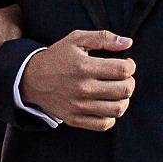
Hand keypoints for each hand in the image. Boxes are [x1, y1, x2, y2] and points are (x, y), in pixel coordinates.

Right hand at [19, 30, 134, 130]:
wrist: (31, 78)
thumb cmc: (58, 56)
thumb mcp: (77, 39)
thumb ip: (104, 37)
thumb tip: (128, 42)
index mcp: (84, 66)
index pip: (123, 70)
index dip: (130, 66)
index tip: (126, 64)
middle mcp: (82, 88)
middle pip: (124, 90)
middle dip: (130, 82)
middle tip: (123, 78)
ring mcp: (78, 106)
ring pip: (118, 109)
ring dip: (124, 99)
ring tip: (117, 92)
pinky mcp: (75, 119)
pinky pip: (105, 124)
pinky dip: (111, 115)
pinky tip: (106, 104)